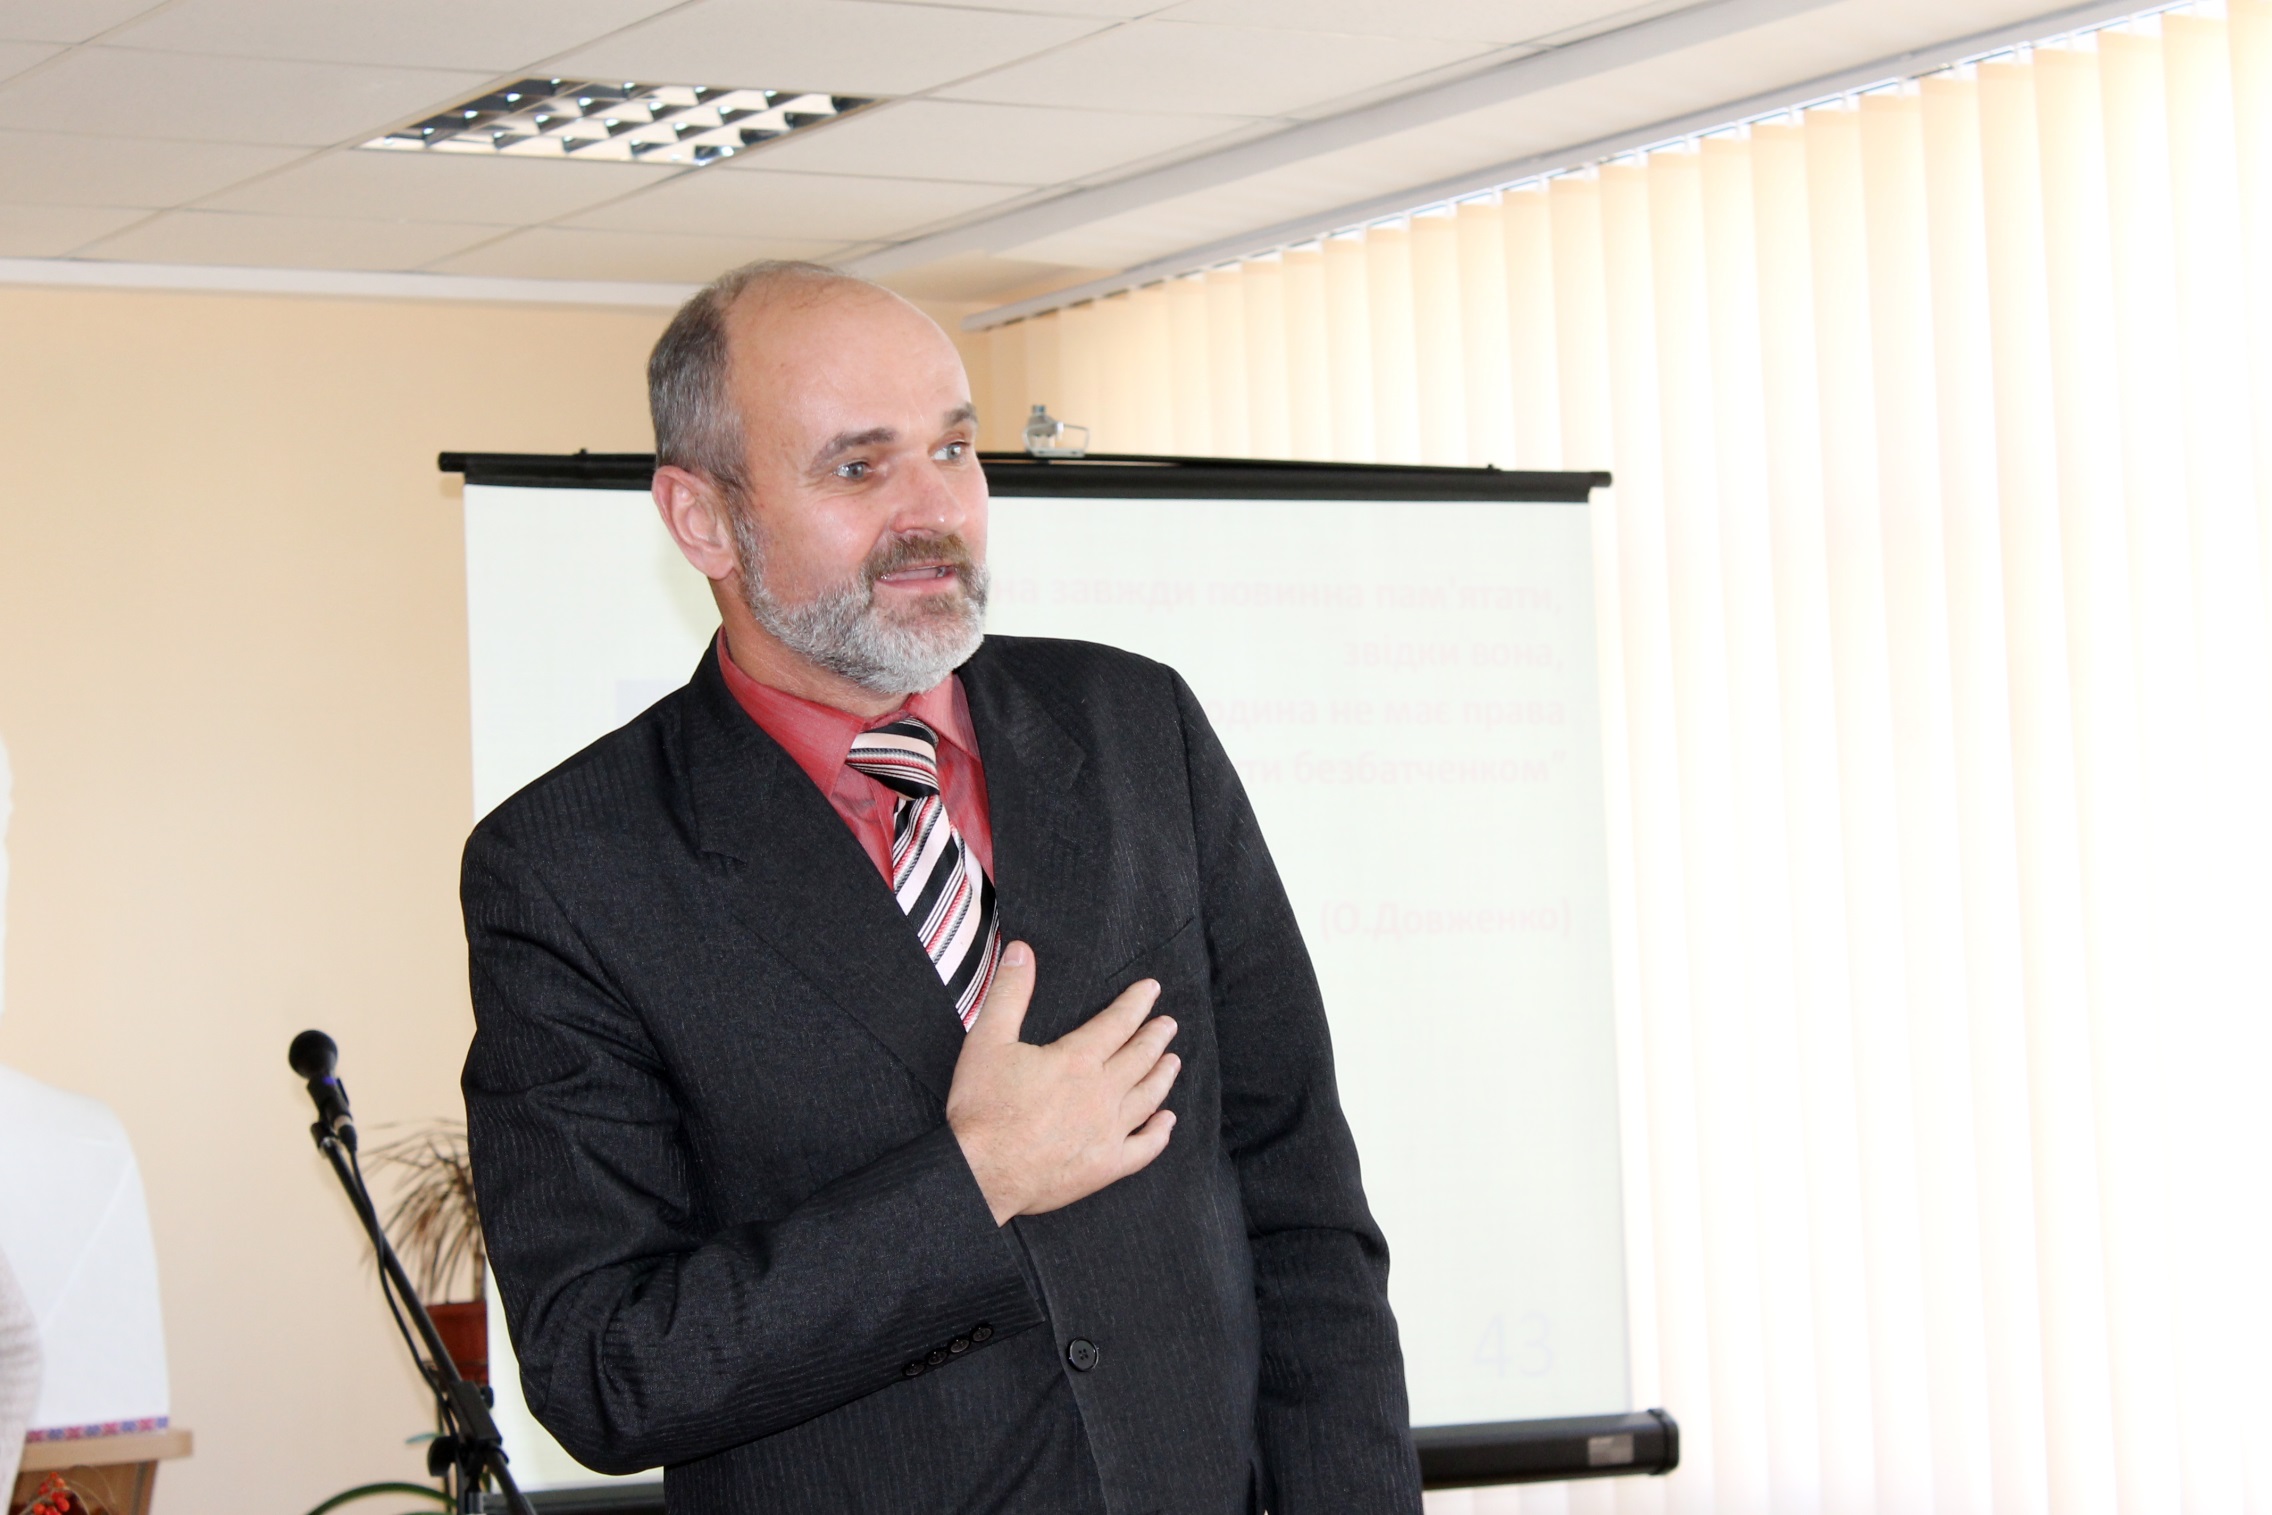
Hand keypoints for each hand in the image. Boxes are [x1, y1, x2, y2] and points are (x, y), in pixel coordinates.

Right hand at [946, 941, 1181, 1224]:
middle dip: (1156, 1036)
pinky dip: (1159, 1133)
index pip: (1118, 1022)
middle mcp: (1102, 1093)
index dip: (1136, 1003)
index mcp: (1077, 1059)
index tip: (1152, 990)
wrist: (980, 1171)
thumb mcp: (988, 1039)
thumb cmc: (982, 1107)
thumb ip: (1009, 993)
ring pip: (1148, 1097)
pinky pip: (1144, 1148)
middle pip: (1139, 1057)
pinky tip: (1167, 1122)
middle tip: (1169, 1024)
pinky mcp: (1105, 1166)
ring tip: (1174, 1061)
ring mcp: (1108, 1131)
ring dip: (1163, 1076)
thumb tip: (1022, 951)